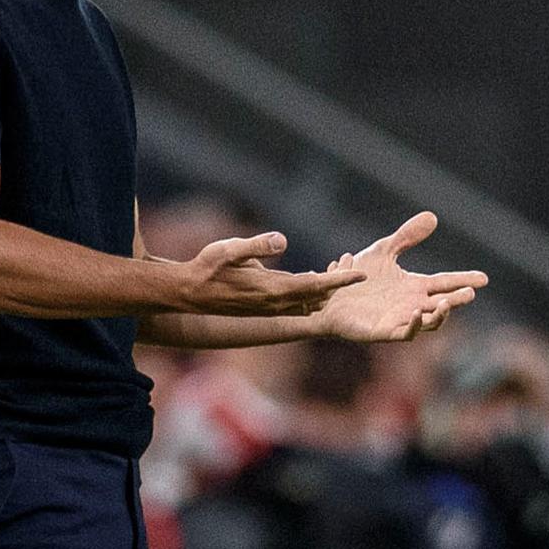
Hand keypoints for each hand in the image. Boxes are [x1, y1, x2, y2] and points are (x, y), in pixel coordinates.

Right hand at [176, 232, 365, 316]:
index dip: (338, 281)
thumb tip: (282, 240)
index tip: (361, 275)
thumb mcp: (229, 249)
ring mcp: (269, 308)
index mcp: (271, 289)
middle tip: (355, 268)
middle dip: (337, 285)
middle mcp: (274, 303)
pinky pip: (296, 304)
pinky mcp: (264, 307)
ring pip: (307, 302)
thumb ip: (256, 245)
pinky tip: (314, 282)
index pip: (313, 285)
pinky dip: (310, 294)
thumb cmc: (206, 267)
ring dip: (324, 290)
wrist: (188, 292)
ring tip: (339, 272)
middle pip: (316, 296)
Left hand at [316, 212, 486, 341]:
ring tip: (445, 302)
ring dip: (439, 314)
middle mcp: (412, 305)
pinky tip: (419, 313)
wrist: (328, 296)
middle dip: (457, 299)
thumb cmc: (356, 277)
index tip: (484, 278)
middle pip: (442, 304)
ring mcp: (400, 319)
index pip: (445, 282)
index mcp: (415, 287)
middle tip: (470, 292)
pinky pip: (405, 333)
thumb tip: (433, 216)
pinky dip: (415, 325)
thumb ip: (406, 236)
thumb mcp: (383, 251)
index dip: (464, 280)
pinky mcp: (383, 332)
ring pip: (429, 322)